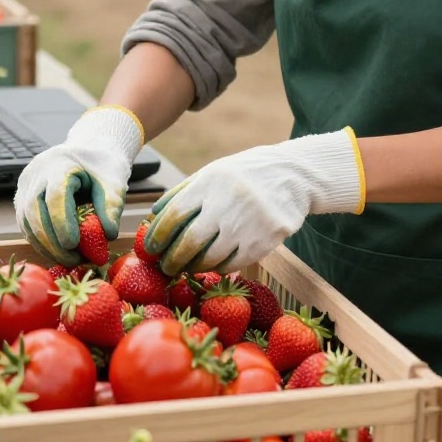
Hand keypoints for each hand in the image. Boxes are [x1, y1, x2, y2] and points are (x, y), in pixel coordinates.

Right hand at [14, 106, 143, 263]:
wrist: (89, 152)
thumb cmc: (102, 167)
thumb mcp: (113, 182)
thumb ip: (111, 206)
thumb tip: (108, 236)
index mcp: (60, 163)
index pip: (55, 195)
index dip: (62, 223)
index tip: (75, 245)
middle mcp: (36, 173)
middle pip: (35, 212)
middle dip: (52, 241)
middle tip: (74, 260)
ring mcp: (26, 185)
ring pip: (26, 221)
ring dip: (45, 246)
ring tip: (69, 260)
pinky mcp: (22, 198)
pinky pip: (26, 224)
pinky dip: (41, 241)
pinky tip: (58, 252)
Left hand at [143, 130, 365, 274]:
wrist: (291, 176)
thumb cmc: (243, 175)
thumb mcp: (212, 173)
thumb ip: (183, 192)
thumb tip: (153, 216)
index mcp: (210, 182)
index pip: (175, 214)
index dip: (158, 235)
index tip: (150, 247)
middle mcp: (227, 202)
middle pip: (189, 241)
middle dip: (172, 259)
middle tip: (165, 267)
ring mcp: (247, 223)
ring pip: (210, 258)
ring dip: (193, 267)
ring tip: (186, 267)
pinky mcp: (264, 241)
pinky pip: (232, 264)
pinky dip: (217, 268)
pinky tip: (211, 265)